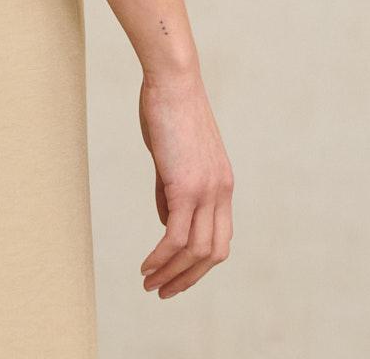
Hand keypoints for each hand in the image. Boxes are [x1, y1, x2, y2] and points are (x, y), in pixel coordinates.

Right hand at [137, 68, 233, 297]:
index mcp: (222, 184)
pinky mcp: (186, 186)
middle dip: (188, 279)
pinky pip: (175, 236)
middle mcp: (221, 192)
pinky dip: (161, 256)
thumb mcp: (174, 156)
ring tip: (149, 284)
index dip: (199, 264)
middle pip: (212, 254)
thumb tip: (167, 222)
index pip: (219, 239)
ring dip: (171, 273)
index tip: (176, 275)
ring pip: (194, 251)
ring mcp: (206, 190)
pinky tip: (147, 265)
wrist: (172, 79)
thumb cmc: (168, 109)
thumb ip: (172, 190)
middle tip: (163, 291)